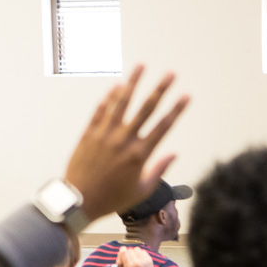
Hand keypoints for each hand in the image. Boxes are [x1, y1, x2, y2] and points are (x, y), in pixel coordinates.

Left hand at [65, 65, 189, 220]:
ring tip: (141, 66)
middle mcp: (124, 140)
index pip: (164, 126)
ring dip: (133, 82)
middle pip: (146, 108)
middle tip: (171, 73)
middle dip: (161, 89)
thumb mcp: (143, 190)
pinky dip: (109, 97)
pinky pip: (101, 110)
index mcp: (140, 154)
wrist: (79, 201)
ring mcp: (105, 134)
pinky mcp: (89, 134)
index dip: (177, 109)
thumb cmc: (114, 198)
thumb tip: (174, 153)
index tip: (187, 96)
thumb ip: (159, 170)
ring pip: (122, 102)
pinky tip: (117, 85)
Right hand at [116, 246, 156, 266]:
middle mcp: (137, 263)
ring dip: (134, 252)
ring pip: (137, 249)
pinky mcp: (150, 260)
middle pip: (130, 250)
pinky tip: (139, 259)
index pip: (124, 252)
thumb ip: (120, 260)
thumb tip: (122, 249)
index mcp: (129, 266)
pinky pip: (143, 251)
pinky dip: (140, 253)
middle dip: (128, 253)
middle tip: (128, 258)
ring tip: (134, 258)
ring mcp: (144, 261)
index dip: (122, 251)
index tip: (122, 252)